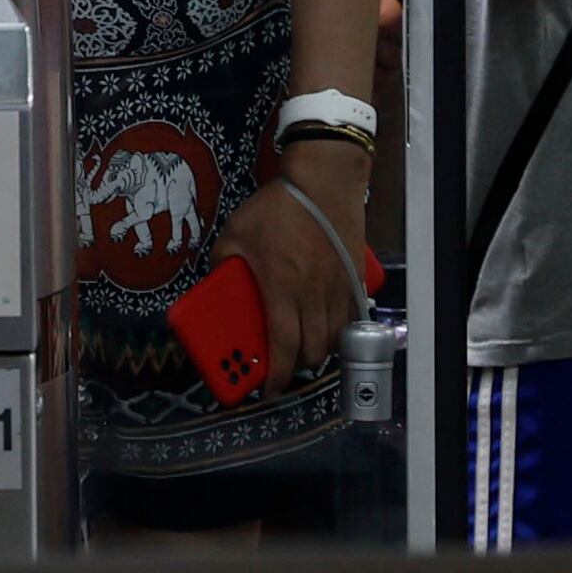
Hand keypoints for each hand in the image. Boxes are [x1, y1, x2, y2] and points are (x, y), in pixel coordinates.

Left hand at [221, 140, 371, 383]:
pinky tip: (329, 330)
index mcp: (281, 287)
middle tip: (283, 365)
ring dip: (319, 351)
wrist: (323, 182)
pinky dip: (341, 333)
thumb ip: (224, 262)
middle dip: (297, 366)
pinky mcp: (354, 280)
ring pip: (334, 338)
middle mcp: (313, 295)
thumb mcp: (235, 232)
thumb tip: (217, 283)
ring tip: (303, 348)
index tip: (268, 390)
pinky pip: (352, 320)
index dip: (277, 374)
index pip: (282, 345)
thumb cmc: (277, 207)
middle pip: (312, 349)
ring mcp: (337, 288)